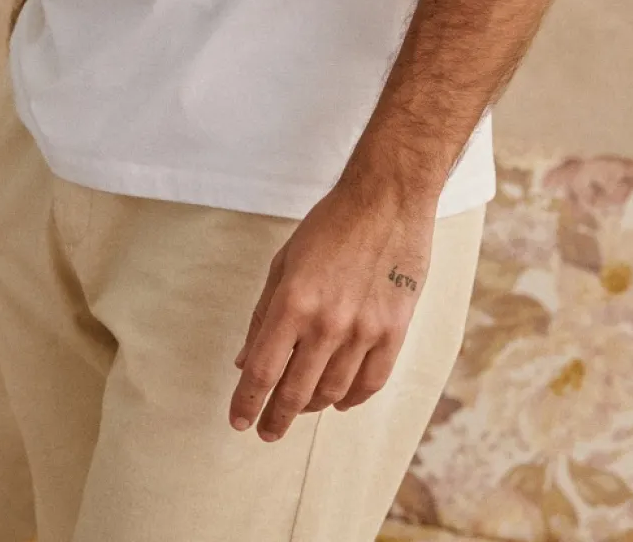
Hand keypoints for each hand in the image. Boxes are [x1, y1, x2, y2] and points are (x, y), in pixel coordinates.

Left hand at [228, 175, 435, 441]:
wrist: (386, 201)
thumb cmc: (330, 225)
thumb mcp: (284, 262)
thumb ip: (264, 314)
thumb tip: (245, 360)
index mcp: (293, 302)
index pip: (262, 370)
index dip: (247, 401)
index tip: (239, 421)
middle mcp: (327, 323)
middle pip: (296, 391)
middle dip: (276, 416)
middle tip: (267, 430)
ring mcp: (364, 331)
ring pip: (332, 392)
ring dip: (311, 408)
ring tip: (299, 409)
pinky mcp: (393, 332)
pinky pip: (370, 383)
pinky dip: (351, 399)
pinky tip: (339, 401)